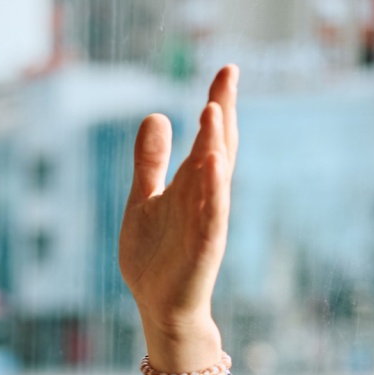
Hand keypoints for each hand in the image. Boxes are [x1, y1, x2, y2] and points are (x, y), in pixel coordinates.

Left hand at [118, 64, 238, 359]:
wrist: (159, 305)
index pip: (210, 137)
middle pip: (218, 147)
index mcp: (193, 184)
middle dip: (222, 111)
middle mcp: (205, 197)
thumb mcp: (146, 198)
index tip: (227, 69)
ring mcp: (207, 221)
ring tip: (213, 109)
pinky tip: (212, 166)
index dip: (218, 103)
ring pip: (215, 177)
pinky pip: (210, 215)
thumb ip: (150, 161)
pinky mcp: (203, 247)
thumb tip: (156, 115)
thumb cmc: (156, 255)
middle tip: (227, 73)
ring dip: (215, 144)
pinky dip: (212, 191)